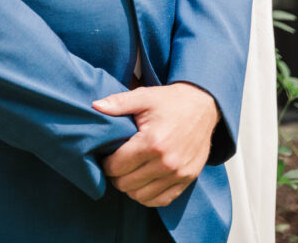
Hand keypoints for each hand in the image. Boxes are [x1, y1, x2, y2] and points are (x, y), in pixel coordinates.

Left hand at [92, 82, 219, 207]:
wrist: (202, 106)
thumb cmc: (170, 101)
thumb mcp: (144, 96)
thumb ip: (118, 102)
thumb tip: (95, 106)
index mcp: (152, 142)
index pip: (118, 166)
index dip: (106, 163)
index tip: (105, 156)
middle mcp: (166, 162)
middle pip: (127, 184)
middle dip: (115, 176)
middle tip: (114, 165)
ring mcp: (179, 174)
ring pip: (142, 196)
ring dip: (130, 187)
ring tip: (127, 173)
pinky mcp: (187, 180)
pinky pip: (161, 201)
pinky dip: (148, 196)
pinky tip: (143, 183)